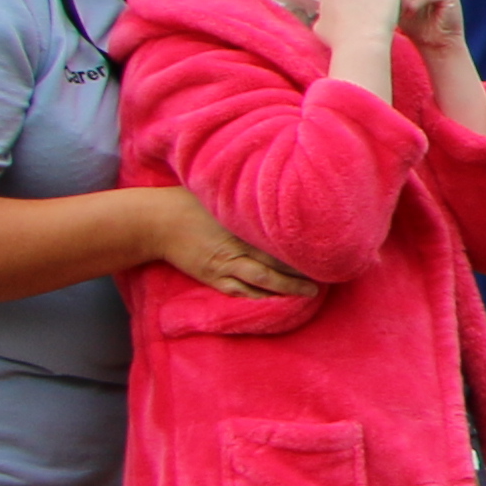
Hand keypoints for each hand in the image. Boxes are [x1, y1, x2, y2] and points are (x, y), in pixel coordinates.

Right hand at [150, 194, 316, 300]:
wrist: (155, 222)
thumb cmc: (189, 202)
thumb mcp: (220, 194)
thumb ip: (246, 195)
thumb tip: (274, 182)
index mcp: (241, 225)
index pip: (279, 240)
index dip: (303, 247)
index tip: (326, 248)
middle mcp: (236, 248)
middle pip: (277, 263)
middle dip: (303, 272)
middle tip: (330, 275)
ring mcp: (224, 267)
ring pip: (263, 283)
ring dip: (288, 289)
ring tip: (312, 293)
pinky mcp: (214, 278)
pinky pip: (242, 293)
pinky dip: (262, 300)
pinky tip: (280, 304)